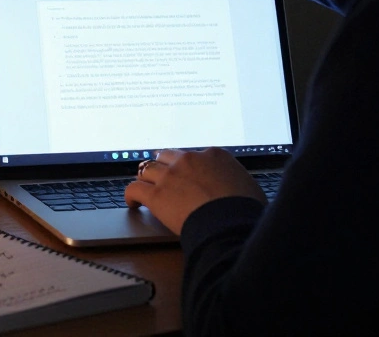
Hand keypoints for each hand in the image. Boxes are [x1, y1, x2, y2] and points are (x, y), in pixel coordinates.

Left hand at [124, 148, 266, 234]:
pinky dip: (130, 195)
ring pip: (148, 169)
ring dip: (146, 179)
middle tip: (161, 177)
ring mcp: (171, 176)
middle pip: (166, 157)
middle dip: (163, 166)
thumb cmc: (246, 210)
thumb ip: (235, 180)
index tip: (185, 174)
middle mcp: (189, 160)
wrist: (232, 224)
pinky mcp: (157, 194)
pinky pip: (134, 188)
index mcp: (214, 155)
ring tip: (144, 188)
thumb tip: (237, 188)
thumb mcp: (248, 186)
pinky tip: (132, 203)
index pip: (193, 155)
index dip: (187, 166)